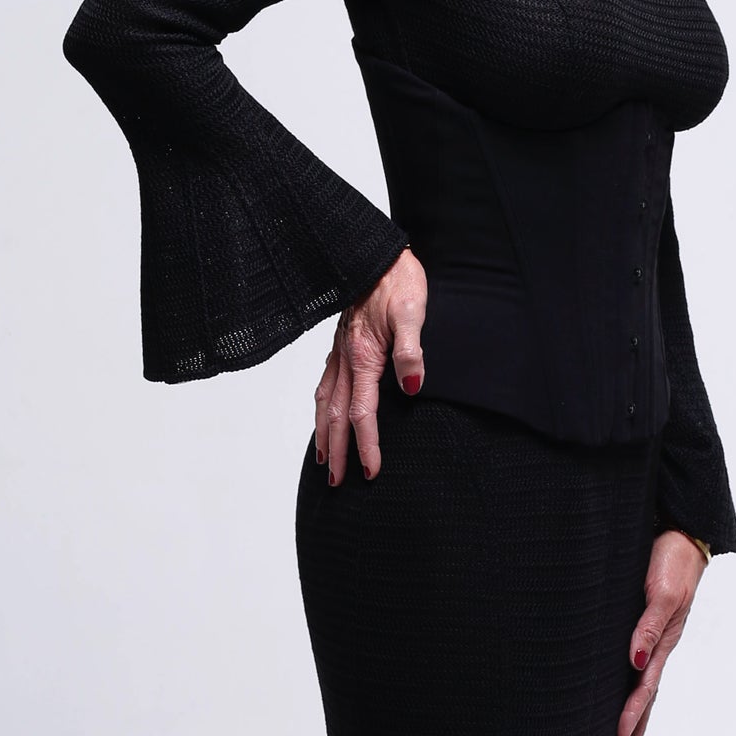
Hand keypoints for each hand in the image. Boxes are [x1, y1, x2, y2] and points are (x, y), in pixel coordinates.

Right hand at [312, 249, 428, 484]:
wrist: (376, 253)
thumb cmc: (399, 280)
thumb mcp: (412, 313)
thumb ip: (410, 351)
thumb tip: (413, 387)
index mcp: (363, 356)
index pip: (363, 413)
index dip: (367, 445)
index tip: (372, 471)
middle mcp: (346, 358)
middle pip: (337, 415)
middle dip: (338, 451)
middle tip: (338, 483)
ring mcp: (339, 351)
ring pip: (325, 401)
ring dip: (324, 433)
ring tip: (324, 459)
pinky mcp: (341, 343)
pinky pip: (325, 383)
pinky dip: (322, 407)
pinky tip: (324, 413)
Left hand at [618, 530, 708, 735]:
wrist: (681, 532)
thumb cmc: (672, 560)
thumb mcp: (662, 594)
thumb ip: (649, 627)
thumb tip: (635, 662)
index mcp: (664, 640)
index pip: (646, 687)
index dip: (632, 713)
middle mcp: (659, 641)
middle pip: (648, 690)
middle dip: (637, 721)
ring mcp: (655, 632)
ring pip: (644, 676)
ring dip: (636, 705)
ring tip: (627, 730)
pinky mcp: (647, 619)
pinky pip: (638, 655)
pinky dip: (632, 677)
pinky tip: (626, 682)